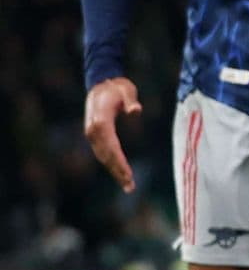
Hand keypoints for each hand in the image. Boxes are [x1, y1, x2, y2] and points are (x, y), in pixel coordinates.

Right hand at [84, 78, 143, 192]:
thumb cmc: (117, 87)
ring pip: (103, 157)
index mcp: (100, 123)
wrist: (100, 83)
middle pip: (106, 156)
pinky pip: (103, 153)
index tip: (128, 174)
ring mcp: (91, 134)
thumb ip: (131, 101)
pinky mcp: (93, 135)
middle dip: (118, 172)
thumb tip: (136, 111)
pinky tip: (120, 172)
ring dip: (114, 171)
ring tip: (127, 185)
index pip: (111, 148)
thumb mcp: (127, 90)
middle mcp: (93, 131)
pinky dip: (111, 164)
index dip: (120, 162)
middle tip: (130, 187)